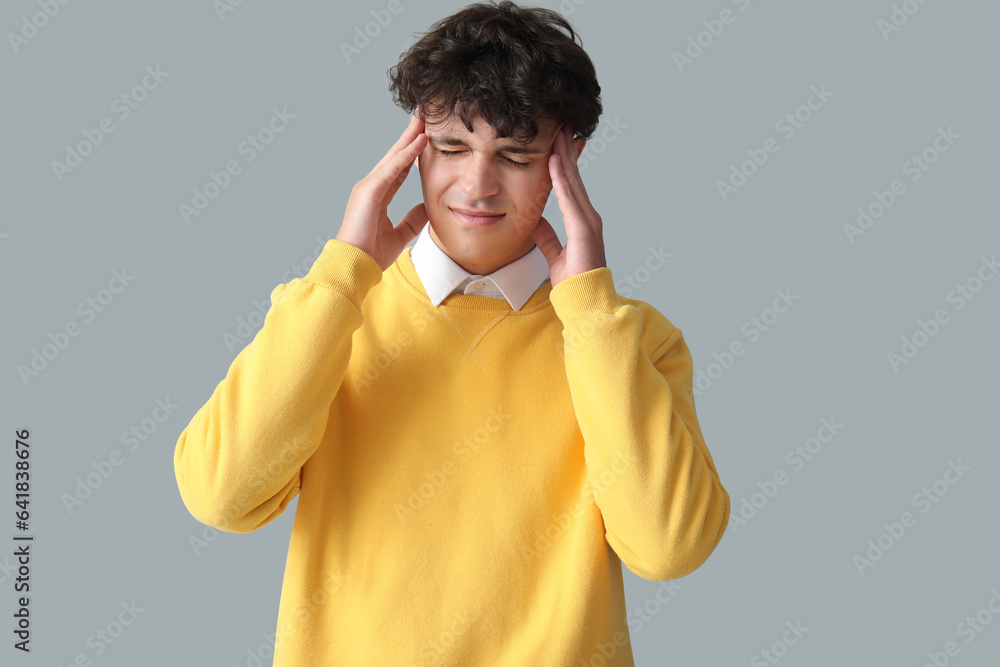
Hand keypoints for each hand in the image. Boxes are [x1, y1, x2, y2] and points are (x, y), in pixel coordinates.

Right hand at [336, 110, 428, 270]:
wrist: (355, 265)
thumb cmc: (372, 254)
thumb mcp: (400, 234)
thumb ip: (413, 220)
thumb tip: (427, 208)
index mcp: (378, 195)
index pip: (400, 168)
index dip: (413, 152)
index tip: (425, 136)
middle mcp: (372, 186)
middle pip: (396, 155)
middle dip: (410, 135)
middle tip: (424, 115)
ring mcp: (369, 186)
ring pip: (395, 156)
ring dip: (410, 137)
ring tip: (424, 119)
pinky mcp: (370, 191)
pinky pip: (393, 168)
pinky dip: (407, 154)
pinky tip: (420, 141)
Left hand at [531, 124, 606, 286]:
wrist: (586, 302)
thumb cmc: (574, 283)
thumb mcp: (554, 254)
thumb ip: (547, 237)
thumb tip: (535, 222)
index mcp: (582, 222)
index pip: (570, 186)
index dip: (564, 164)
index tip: (557, 143)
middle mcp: (588, 217)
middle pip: (574, 178)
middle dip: (567, 151)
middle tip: (560, 126)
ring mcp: (588, 221)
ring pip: (574, 182)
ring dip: (565, 157)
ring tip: (558, 134)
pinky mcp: (584, 229)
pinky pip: (570, 198)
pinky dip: (562, 178)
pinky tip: (555, 161)